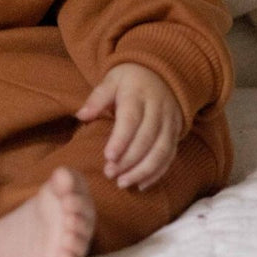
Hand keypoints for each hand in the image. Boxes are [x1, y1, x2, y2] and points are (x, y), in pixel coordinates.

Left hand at [76, 64, 182, 190]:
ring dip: (143, 170)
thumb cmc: (129, 79)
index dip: (121, 139)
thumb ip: (97, 98)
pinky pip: (169, 156)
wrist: (161, 73)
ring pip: (161, 151)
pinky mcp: (176, 133)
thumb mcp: (111, 80)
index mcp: (138, 94)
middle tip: (110, 174)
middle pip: (146, 138)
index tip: (108, 157)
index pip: (131, 119)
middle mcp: (158, 109)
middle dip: (129, 160)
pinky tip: (141, 184)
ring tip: (123, 183)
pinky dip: (157, 173)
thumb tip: (81, 115)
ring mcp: (169, 122)